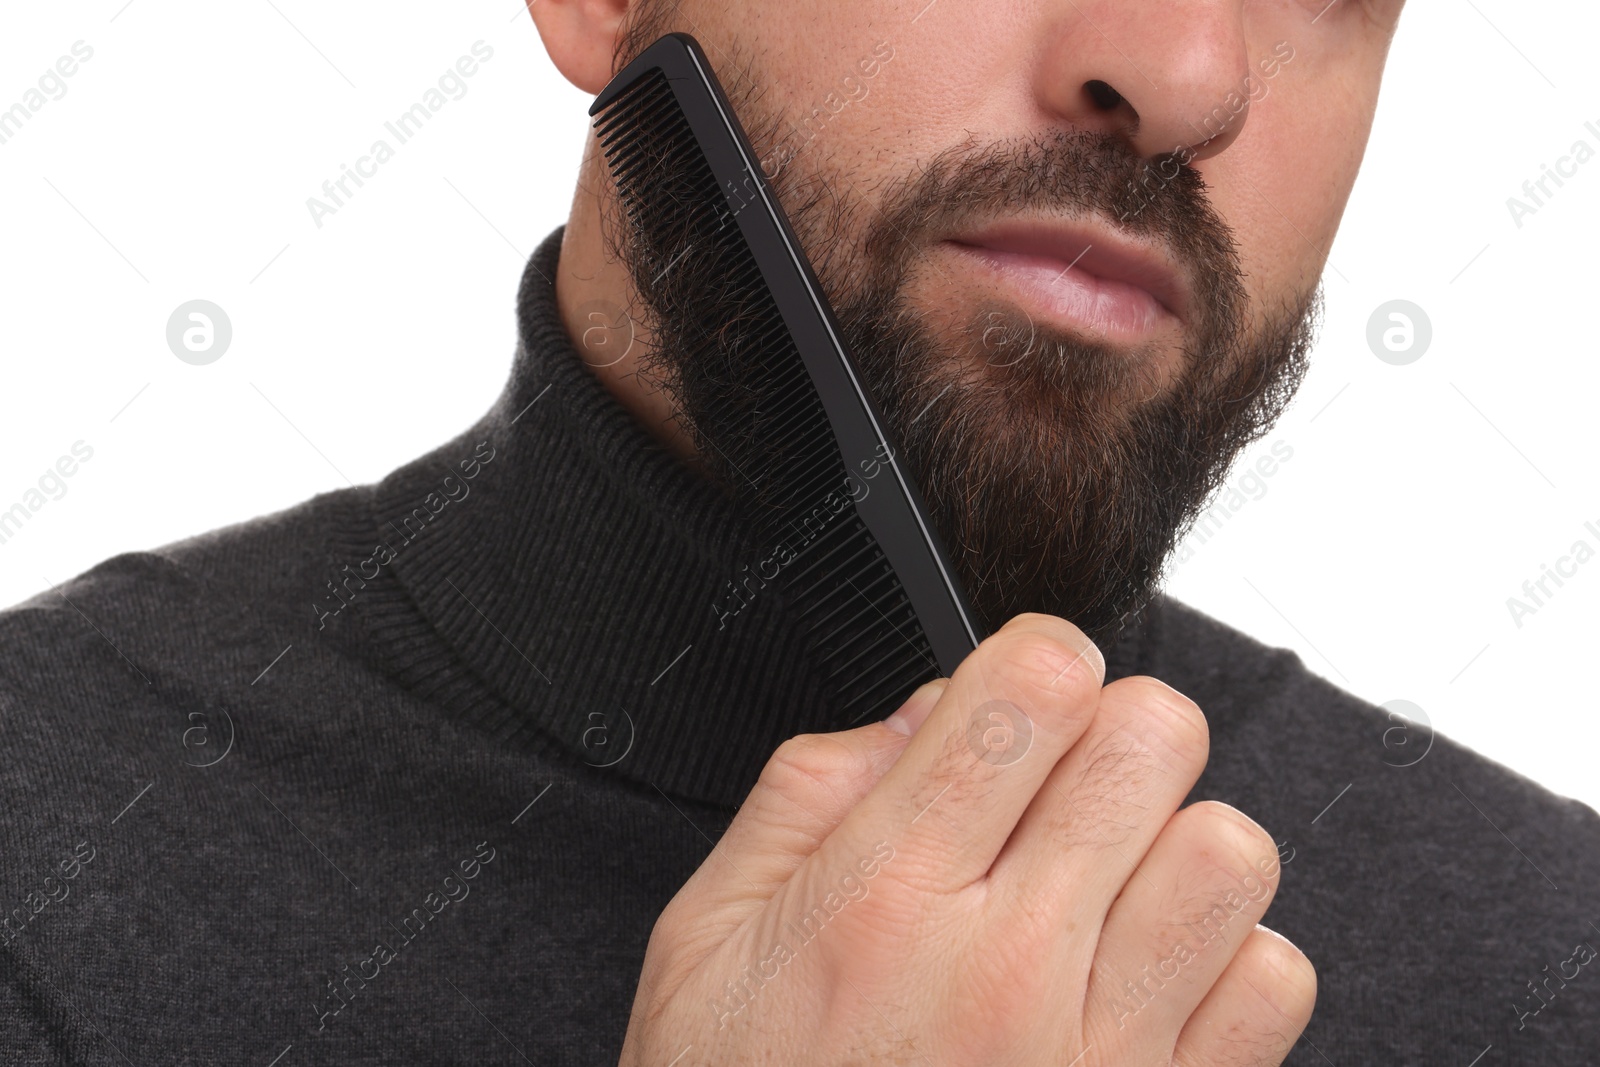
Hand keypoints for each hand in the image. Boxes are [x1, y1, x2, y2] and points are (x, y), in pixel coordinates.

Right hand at [619, 612, 1313, 1064]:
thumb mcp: (703, 943)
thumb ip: (804, 797)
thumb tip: (923, 711)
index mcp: (882, 898)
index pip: (1027, 692)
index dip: (1039, 656)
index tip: (1027, 685)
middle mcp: (1004, 967)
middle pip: (1149, 741)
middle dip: (1115, 730)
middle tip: (1069, 780)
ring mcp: (1099, 1053)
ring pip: (1230, 852)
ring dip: (1179, 842)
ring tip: (1116, 882)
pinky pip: (1272, 983)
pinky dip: (1228, 963)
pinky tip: (1148, 981)